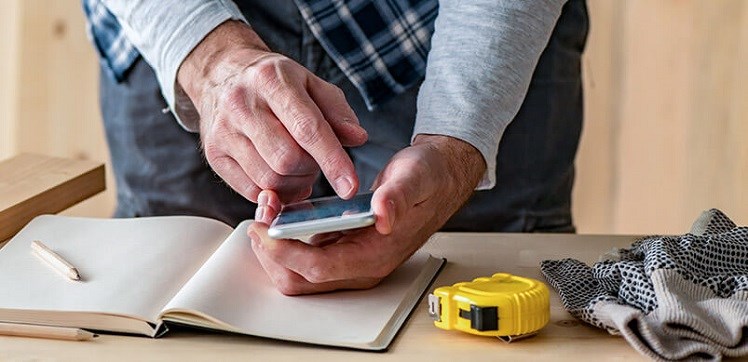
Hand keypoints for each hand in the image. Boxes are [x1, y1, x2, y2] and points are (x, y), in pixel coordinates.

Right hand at [177, 21, 366, 202]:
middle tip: (315, 161)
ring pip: (268, 180)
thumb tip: (357, 138)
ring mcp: (223, 131)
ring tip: (298, 167)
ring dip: (294, 183)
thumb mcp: (311, 83)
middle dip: (311, 170)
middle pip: (286, 160)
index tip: (349, 186)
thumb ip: (337, 112)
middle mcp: (241, 104)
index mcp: (271, 81)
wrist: (222, 74)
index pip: (306, 128)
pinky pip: (250, 190)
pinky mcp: (213, 154)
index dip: (332, 160)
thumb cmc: (274, 82)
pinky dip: (274, 192)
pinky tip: (281, 177)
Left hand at [249, 135, 485, 294]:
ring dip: (274, 246)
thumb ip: (397, 196)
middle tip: (258, 218)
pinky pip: (305, 253)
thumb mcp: (414, 178)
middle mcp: (361, 265)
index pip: (319, 269)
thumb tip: (383, 214)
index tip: (263, 229)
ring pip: (298, 270)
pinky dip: (285, 237)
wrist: (438, 178)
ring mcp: (350, 258)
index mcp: (376, 255)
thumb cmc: (427, 178)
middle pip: (301, 279)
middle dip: (271, 253)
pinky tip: (280, 209)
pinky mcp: (343, 246)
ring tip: (266, 210)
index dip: (285, 253)